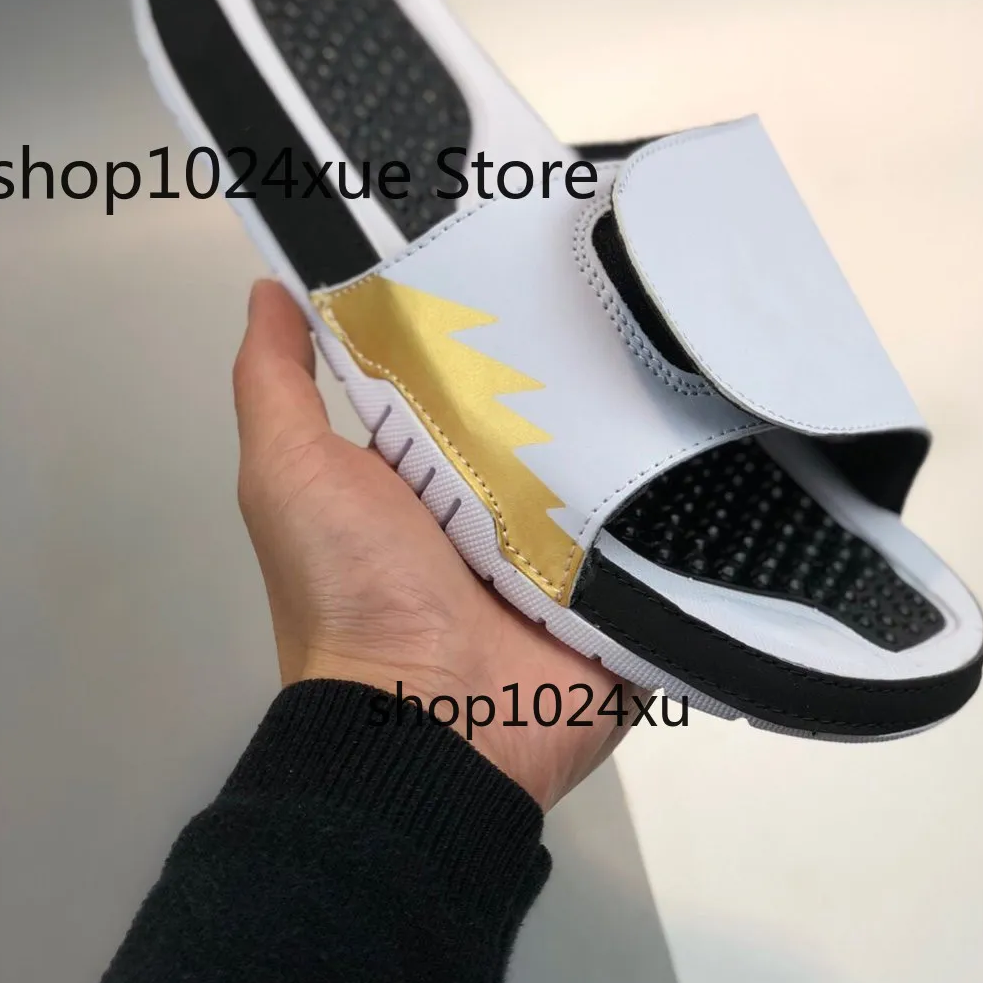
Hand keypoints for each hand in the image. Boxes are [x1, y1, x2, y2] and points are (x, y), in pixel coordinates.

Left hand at [233, 279, 634, 809]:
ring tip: (683, 340)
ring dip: (638, 413)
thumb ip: (275, 384)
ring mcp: (563, 546)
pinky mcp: (622, 585)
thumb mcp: (290, 473)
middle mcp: (494, 503)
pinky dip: (678, 486)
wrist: (434, 729)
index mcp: (423, 472)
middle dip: (577, 356)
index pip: (463, 371)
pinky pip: (660, 519)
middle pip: (545, 408)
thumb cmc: (353, 592)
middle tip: (626, 288)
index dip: (482, 318)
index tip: (520, 253)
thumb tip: (270, 293)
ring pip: (609, 455)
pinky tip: (713, 423)